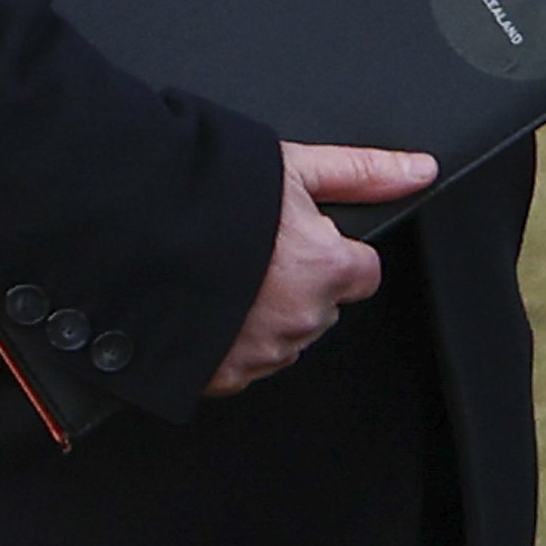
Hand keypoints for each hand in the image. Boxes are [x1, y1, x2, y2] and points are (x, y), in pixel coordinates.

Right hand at [204, 146, 438, 398]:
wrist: (126, 232)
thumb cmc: (204, 196)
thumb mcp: (289, 166)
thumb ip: (361, 172)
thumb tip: (420, 170)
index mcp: (326, 269)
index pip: (360, 272)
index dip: (330, 251)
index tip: (298, 239)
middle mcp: (301, 319)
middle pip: (319, 305)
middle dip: (294, 283)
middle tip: (250, 252)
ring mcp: (260, 354)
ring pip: (281, 337)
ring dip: (261, 315)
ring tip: (219, 276)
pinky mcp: (220, 378)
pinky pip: (240, 363)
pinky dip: (227, 341)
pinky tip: (200, 305)